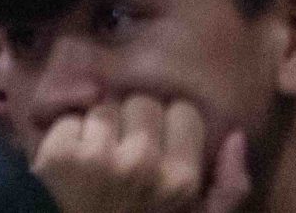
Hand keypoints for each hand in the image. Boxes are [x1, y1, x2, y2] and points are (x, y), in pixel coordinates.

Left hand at [31, 96, 250, 212]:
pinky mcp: (60, 155)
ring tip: (91, 169)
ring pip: (105, 109)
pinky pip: (69, 121)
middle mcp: (145, 163)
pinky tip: (65, 171)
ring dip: (96, 133)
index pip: (184, 112)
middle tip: (119, 165)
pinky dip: (64, 141)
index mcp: (182, 181)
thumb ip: (227, 191)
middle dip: (131, 126)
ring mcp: (100, 158)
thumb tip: (235, 137)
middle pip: (143, 104)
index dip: (168, 132)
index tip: (154, 158)